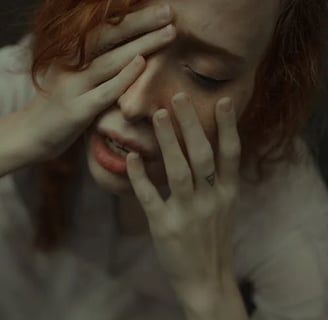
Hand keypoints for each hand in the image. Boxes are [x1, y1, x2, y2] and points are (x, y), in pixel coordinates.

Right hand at [24, 4, 175, 159]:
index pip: (103, 28)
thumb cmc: (60, 103)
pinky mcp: (77, 110)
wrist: (32, 133)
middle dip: (141, 22)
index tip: (158, 9)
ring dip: (142, 44)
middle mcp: (69, 64)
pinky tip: (142, 62)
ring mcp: (72, 86)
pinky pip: (105, 92)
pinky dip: (124, 77)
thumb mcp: (72, 74)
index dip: (131, 18)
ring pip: (110, 60)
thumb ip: (94, 62)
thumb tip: (128, 51)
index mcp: (69, 52)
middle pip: (108, 36)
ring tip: (169, 32)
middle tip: (168, 12)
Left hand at [127, 92, 240, 288]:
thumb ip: (219, 179)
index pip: (231, 154)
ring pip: (178, 171)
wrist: (207, 279)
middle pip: (202, 156)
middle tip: (178, 97)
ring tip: (158, 115)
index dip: (227, 127)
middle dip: (191, 125)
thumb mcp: (225, 206)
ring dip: (168, 142)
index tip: (221, 101)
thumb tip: (210, 146)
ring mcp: (188, 214)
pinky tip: (131, 157)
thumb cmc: (214, 237)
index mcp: (227, 193)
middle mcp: (211, 200)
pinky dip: (140, 177)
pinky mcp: (165, 227)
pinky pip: (151, 198)